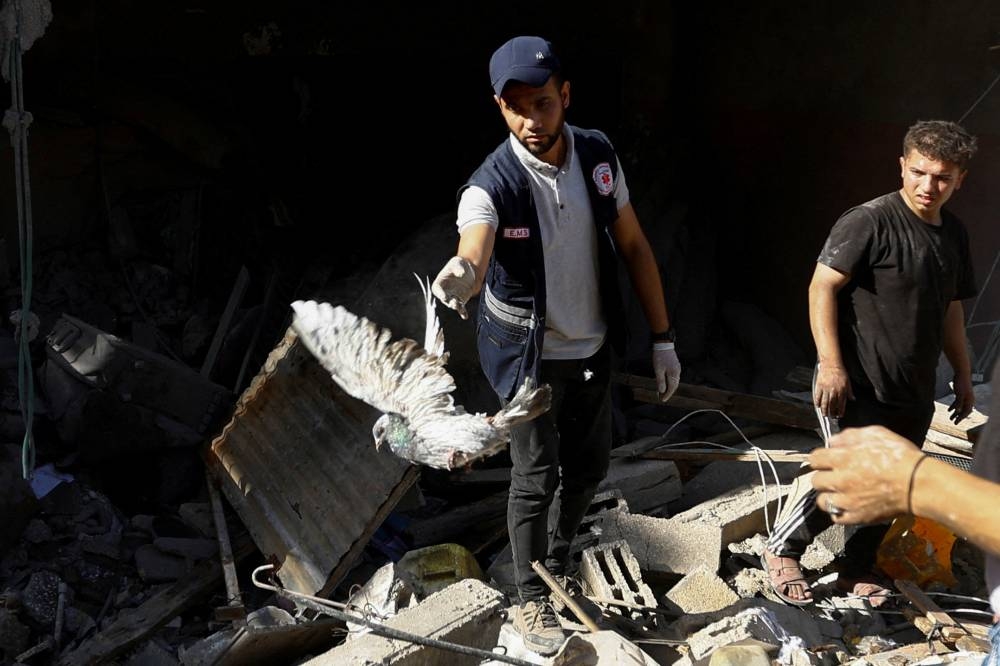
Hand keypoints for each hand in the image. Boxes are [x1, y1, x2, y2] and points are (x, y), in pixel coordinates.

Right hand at [431, 256, 476, 318]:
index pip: (437, 290)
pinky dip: (462, 312)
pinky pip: (461, 308)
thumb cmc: (458, 266)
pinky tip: (465, 316)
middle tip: (453, 303)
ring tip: (458, 306)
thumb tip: (461, 274)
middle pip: (445, 299)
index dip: (440, 294)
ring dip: (455, 306)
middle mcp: (444, 293)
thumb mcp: (457, 264)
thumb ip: (458, 268)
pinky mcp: (460, 301)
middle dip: (448, 302)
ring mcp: (452, 298)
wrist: (467, 271)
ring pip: (452, 304)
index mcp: (439, 283)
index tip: (444, 296)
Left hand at [652, 342, 680, 401]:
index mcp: (674, 374)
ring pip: (675, 381)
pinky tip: (666, 382)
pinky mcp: (676, 366)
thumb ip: (660, 381)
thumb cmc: (660, 357)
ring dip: (669, 387)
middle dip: (669, 392)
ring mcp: (677, 368)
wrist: (663, 345)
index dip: (667, 395)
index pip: (672, 388)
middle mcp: (677, 372)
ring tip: (663, 392)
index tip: (662, 400)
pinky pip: (674, 377)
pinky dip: (670, 382)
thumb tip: (662, 391)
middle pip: (674, 385)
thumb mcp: (658, 370)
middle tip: (662, 397)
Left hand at [808, 425, 924, 523]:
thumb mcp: (875, 434)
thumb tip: (833, 441)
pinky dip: (839, 512)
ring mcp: (847, 501)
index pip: (814, 459)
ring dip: (829, 496)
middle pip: (816, 481)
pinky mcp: (857, 516)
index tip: (825, 460)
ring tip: (840, 493)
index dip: (820, 458)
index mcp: (841, 458)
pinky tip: (848, 505)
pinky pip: (836, 517)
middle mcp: (840, 480)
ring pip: (822, 501)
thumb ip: (850, 436)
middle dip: (824, 477)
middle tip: (835, 476)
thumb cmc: (900, 457)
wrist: (918, 483)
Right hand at [813, 362, 852, 416]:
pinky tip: (818, 406)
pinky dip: (817, 402)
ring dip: (824, 409)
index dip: (841, 411)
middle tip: (831, 417)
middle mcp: (834, 390)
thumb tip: (853, 399)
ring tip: (824, 414)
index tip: (840, 415)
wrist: (831, 364)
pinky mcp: (819, 386)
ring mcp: (826, 388)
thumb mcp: (848, 382)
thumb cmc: (840, 372)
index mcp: (842, 390)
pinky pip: (818, 396)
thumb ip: (850, 391)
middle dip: (832, 412)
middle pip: (832, 404)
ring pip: (825, 402)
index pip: (841, 403)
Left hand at [949, 374, 974, 423]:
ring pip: (960, 407)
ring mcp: (965, 397)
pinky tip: (949, 410)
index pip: (966, 412)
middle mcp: (969, 399)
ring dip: (955, 412)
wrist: (961, 374)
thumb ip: (959, 403)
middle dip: (958, 417)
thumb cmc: (961, 383)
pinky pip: (957, 402)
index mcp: (970, 400)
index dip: (961, 417)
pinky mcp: (960, 394)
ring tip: (950, 417)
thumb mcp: (960, 394)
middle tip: (953, 422)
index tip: (956, 422)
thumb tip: (957, 411)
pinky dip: (953, 406)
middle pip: (964, 410)